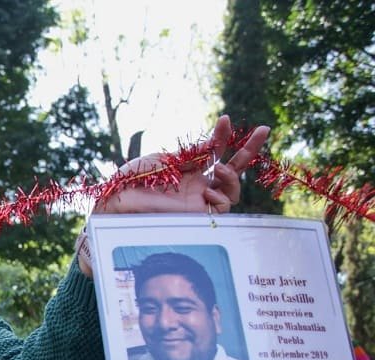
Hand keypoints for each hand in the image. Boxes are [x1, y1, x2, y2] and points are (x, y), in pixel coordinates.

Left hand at [95, 115, 270, 214]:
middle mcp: (197, 185)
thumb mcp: (164, 158)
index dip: (224, 135)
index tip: (225, 119)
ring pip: (232, 191)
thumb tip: (213, 143)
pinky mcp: (195, 216)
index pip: (215, 150)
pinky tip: (208, 190)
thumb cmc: (132, 178)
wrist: (117, 199)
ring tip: (220, 170)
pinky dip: (221, 197)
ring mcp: (197, 200)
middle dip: (250, 150)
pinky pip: (222, 208)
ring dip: (233, 177)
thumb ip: (191, 153)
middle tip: (265, 130)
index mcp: (188, 168)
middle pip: (233, 169)